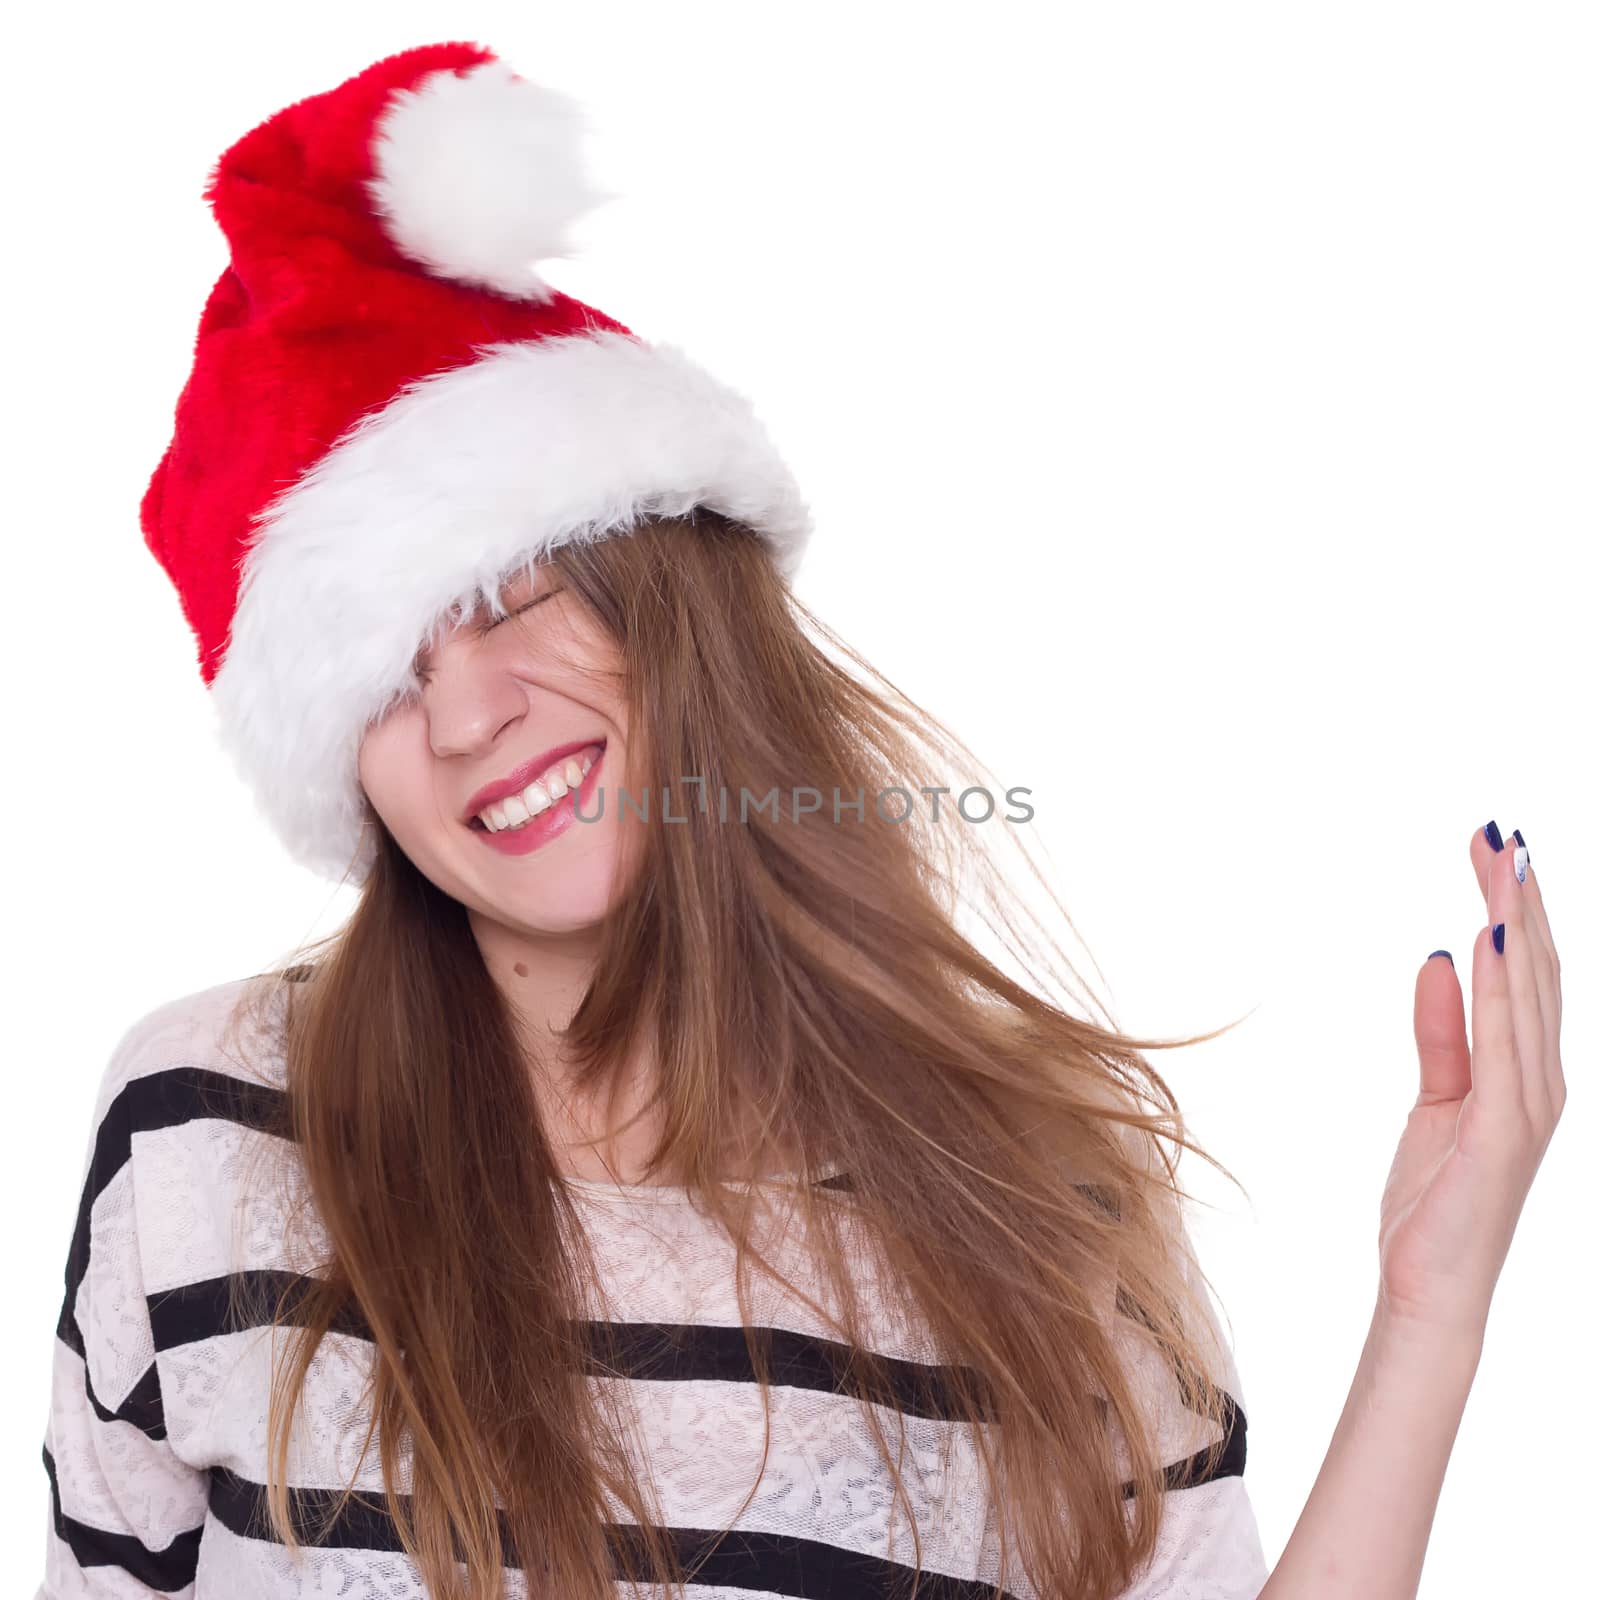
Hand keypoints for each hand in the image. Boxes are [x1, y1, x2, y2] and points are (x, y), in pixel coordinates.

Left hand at [1376, 822, 1564, 1348]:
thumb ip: (1441, 1032)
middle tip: (1499, 833)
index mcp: (1528, 1073)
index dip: (1516, 910)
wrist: (1430, 1287)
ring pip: (1529, 995)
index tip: (1498, 850)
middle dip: (1518, 899)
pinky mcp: (1502, 1127)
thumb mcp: (1433, 1099)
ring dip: (1516, 924)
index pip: (1528, 974)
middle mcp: (1542, 1081)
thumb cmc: (1435, 1201)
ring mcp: (1529, 1105)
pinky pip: (1502, 1043)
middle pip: (1537, 970)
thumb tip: (1435, 961)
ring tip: (1503, 862)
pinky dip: (1501, 988)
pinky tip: (1490, 940)